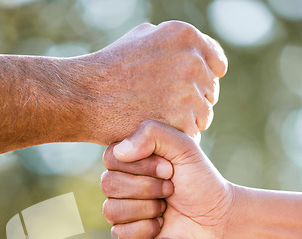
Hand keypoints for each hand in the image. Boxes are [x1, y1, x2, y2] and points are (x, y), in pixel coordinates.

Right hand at [87, 21, 226, 144]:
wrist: (84, 97)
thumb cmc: (106, 69)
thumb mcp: (139, 39)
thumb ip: (170, 42)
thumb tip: (190, 47)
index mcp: (185, 36)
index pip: (216, 63)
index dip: (203, 79)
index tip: (187, 91)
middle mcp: (191, 61)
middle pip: (209, 91)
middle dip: (193, 102)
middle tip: (168, 112)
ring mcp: (188, 92)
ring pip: (204, 115)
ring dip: (187, 122)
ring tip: (161, 125)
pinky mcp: (181, 122)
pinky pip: (192, 134)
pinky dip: (177, 138)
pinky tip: (159, 136)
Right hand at [102, 121, 234, 238]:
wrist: (216, 219)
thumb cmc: (200, 182)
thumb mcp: (184, 148)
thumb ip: (153, 133)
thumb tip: (120, 151)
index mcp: (130, 161)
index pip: (112, 158)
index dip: (141, 165)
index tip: (169, 169)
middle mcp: (121, 186)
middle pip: (109, 185)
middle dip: (147, 188)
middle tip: (171, 190)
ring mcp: (122, 213)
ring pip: (112, 210)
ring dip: (146, 209)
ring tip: (165, 209)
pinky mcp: (126, 238)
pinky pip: (120, 235)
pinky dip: (146, 230)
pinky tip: (160, 226)